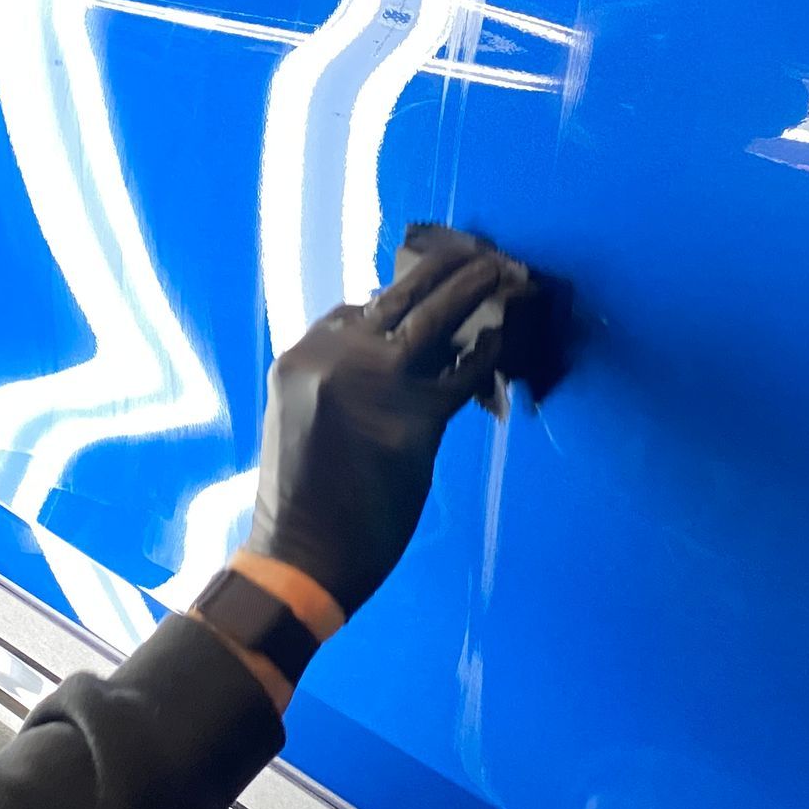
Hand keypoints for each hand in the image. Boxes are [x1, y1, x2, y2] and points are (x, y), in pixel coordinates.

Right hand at [244, 246, 508, 618]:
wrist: (302, 555)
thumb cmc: (303, 497)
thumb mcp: (301, 417)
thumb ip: (337, 378)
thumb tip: (391, 350)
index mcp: (300, 356)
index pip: (359, 307)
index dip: (404, 290)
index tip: (437, 279)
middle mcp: (332, 356)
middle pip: (399, 295)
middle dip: (447, 268)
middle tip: (482, 253)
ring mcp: (373, 383)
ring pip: (434, 318)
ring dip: (476, 288)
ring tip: (507, 271)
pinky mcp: (412, 418)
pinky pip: (461, 372)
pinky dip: (488, 351)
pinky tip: (506, 337)